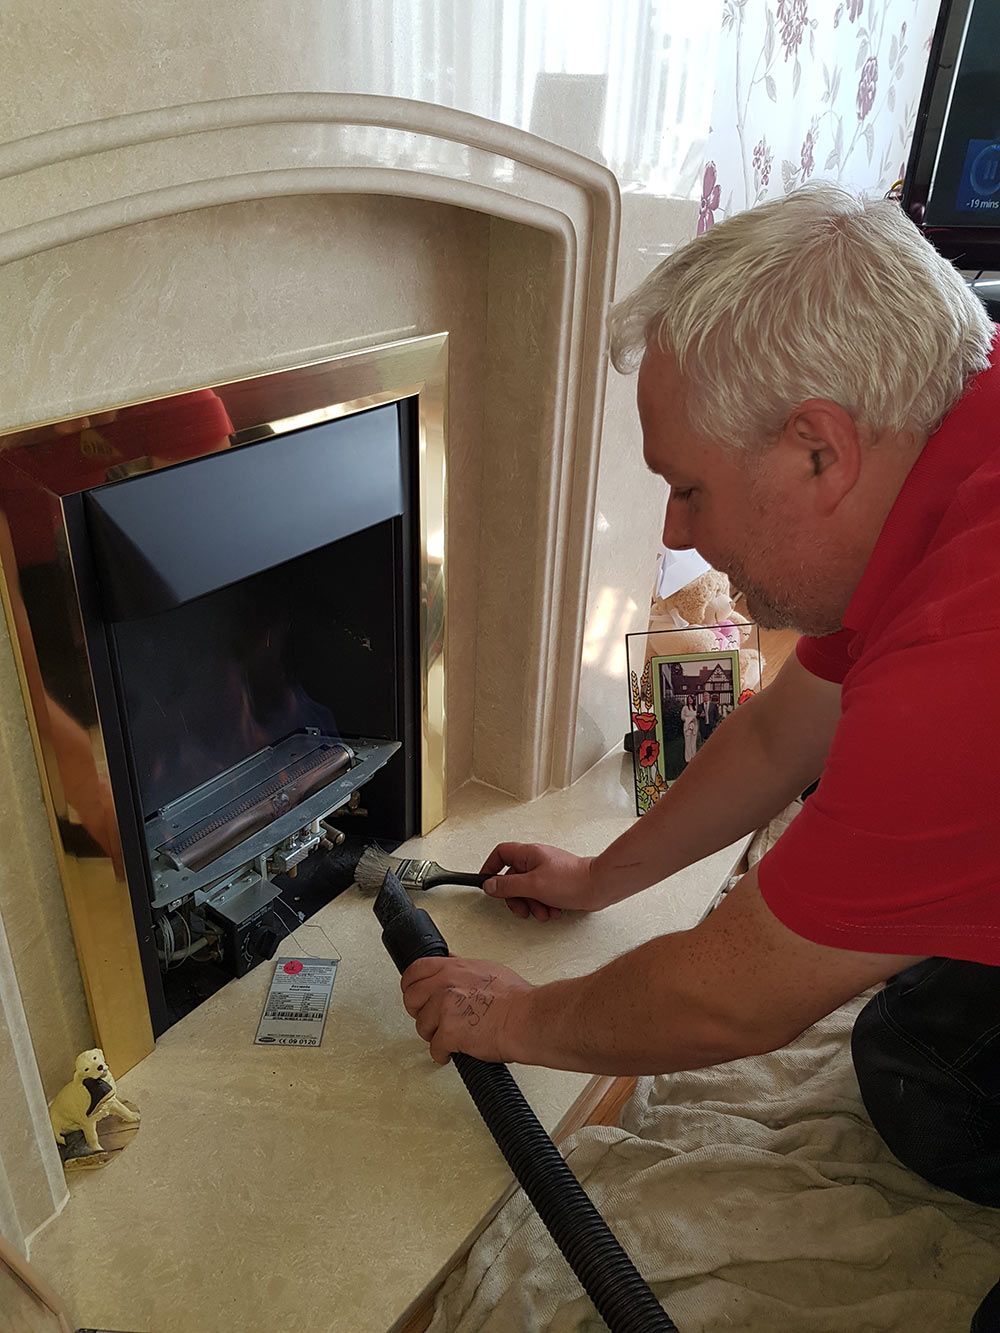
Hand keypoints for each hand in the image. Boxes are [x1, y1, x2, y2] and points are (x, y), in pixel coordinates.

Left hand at [401, 956, 534, 1064]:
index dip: (411, 985)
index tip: (414, 994)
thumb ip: (463, 968)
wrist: (526, 1019)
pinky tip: (452, 1052)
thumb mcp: (487, 969)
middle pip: (411, 998)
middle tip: (431, 1019)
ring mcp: (445, 1008)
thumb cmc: (516, 999)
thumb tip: (452, 963)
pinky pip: (434, 1048)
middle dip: (420, 1012)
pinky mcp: (449, 1032)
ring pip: (421, 1025)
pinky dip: (442, 1054)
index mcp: (454, 968)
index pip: (415, 970)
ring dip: (433, 1035)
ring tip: (448, 1037)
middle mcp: (446, 984)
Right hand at [479, 842, 603, 920]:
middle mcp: (536, 861)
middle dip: (516, 898)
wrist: (599, 887)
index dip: (491, 867)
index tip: (488, 884)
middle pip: (512, 878)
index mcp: (528, 854)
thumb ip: (508, 886)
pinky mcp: (556, 884)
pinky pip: (541, 896)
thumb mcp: (532, 885)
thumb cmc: (571, 881)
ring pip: (527, 890)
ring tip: (543, 913)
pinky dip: (544, 906)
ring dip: (532, 905)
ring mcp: (546, 872)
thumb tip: (489, 885)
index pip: (501, 854)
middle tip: (522, 910)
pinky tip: (553, 911)